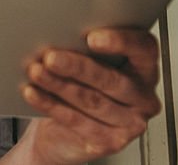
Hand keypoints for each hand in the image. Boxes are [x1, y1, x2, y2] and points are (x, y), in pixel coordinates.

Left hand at [17, 28, 162, 164]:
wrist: (63, 132)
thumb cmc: (78, 86)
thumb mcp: (84, 62)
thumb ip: (82, 48)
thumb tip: (58, 34)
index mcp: (143, 68)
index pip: (144, 49)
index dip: (121, 41)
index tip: (92, 37)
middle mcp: (142, 96)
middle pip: (112, 79)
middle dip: (78, 67)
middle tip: (51, 57)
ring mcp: (130, 123)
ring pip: (92, 101)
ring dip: (60, 85)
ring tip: (36, 72)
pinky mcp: (110, 142)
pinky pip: (77, 121)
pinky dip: (51, 104)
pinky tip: (34, 92)